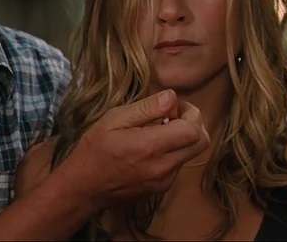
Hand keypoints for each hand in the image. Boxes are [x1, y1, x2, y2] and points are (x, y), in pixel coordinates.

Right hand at [55, 89, 209, 208]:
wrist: (84, 187)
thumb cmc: (95, 149)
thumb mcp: (114, 119)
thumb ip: (146, 108)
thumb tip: (172, 97)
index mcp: (151, 146)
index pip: (193, 129)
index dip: (192, 113)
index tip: (176, 106)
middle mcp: (163, 166)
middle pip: (202, 143)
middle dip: (194, 125)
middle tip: (174, 116)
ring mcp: (165, 181)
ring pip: (191, 154)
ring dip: (183, 139)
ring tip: (157, 131)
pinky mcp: (162, 188)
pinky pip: (178, 165)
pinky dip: (173, 152)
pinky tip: (151, 148)